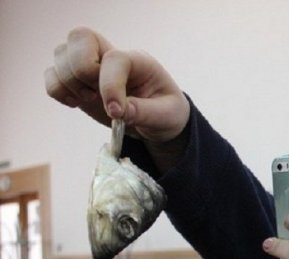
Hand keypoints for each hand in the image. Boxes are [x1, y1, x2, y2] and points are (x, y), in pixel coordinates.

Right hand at [44, 27, 189, 168]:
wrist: (158, 120)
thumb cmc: (166, 112)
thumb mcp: (165, 115)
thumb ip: (144, 112)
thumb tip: (119, 111)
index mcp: (138, 60)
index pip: (114, 58)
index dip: (110, 85)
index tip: (117, 112)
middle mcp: (111, 57)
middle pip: (79, 37)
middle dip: (82, 70)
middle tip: (96, 96)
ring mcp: (92, 67)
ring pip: (61, 53)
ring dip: (68, 81)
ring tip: (90, 100)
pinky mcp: (78, 83)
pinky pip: (52, 75)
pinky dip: (57, 90)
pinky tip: (76, 103)